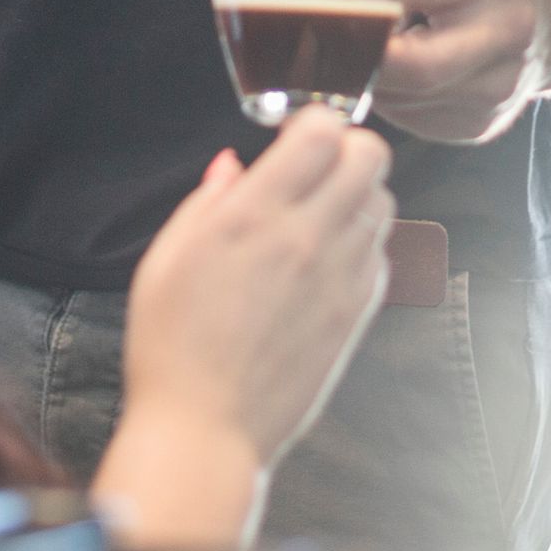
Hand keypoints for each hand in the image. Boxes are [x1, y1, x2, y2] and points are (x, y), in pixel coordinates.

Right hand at [99, 107, 392, 549]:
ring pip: (384, 202)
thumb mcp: (166, 260)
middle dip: (348, 146)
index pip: (322, 132)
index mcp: (254, 216)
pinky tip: (327, 258)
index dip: (313, 120)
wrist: (206, 430)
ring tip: (320, 213)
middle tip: (316, 166)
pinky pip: (381, 254)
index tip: (292, 135)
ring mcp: (339, 279)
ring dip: (358, 194)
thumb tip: (234, 166)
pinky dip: (362, 242)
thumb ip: (207, 201)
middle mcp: (306, 239)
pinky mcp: (355, 315)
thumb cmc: (172, 346)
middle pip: (370, 157)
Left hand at [373, 0, 549, 143]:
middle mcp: (508, 30)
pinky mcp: (480, 123)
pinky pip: (413, 118)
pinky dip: (389, 95)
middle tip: (338, 31)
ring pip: (406, 97)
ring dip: (370, 73)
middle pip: (414, 63)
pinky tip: (394, 68)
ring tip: (365, 44)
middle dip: (363, 50)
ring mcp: (498, 87)